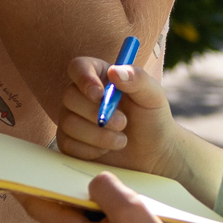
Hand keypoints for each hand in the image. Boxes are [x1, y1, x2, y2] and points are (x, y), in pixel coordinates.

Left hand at [16, 174, 203, 222]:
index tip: (18, 170)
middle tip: (103, 184)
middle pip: (64, 213)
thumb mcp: (129, 208)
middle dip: (78, 195)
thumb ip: (104, 187)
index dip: (27, 184)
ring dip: (96, 214)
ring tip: (126, 211)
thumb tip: (93, 185)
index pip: (37, 205)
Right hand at [52, 57, 180, 177]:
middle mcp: (82, 95)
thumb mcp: (153, 96)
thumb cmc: (153, 120)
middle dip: (96, 114)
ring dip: (98, 135)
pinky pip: (68, 145)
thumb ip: (138, 79)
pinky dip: (91, 150)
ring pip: (67, 122)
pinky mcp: (71, 142)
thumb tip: (114, 71)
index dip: (84, 79)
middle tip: (123, 123)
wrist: (154, 154)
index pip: (78, 67)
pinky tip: (107, 150)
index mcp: (100, 76)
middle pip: (69, 96)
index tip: (99, 94)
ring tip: (121, 140)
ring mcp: (74, 118)